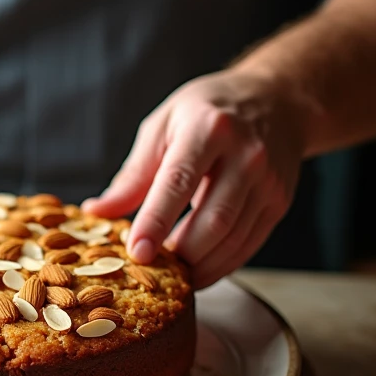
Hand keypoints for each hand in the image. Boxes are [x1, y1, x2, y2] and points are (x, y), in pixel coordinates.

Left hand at [83, 69, 316, 288]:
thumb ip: (133, 175)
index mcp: (208, 129)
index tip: (137, 252)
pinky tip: (198, 269)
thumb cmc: (208, 111)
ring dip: (200, 267)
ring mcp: (268, 181)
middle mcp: (245, 155)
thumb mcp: (163, 127)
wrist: (276, 100)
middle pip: (213, 220)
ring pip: (233, 239)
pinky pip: (248, 245)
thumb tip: (97, 213)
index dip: (156, 221)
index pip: (178, 182)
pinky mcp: (279, 202)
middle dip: (181, 255)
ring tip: (172, 275)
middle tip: (152, 270)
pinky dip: (221, 264)